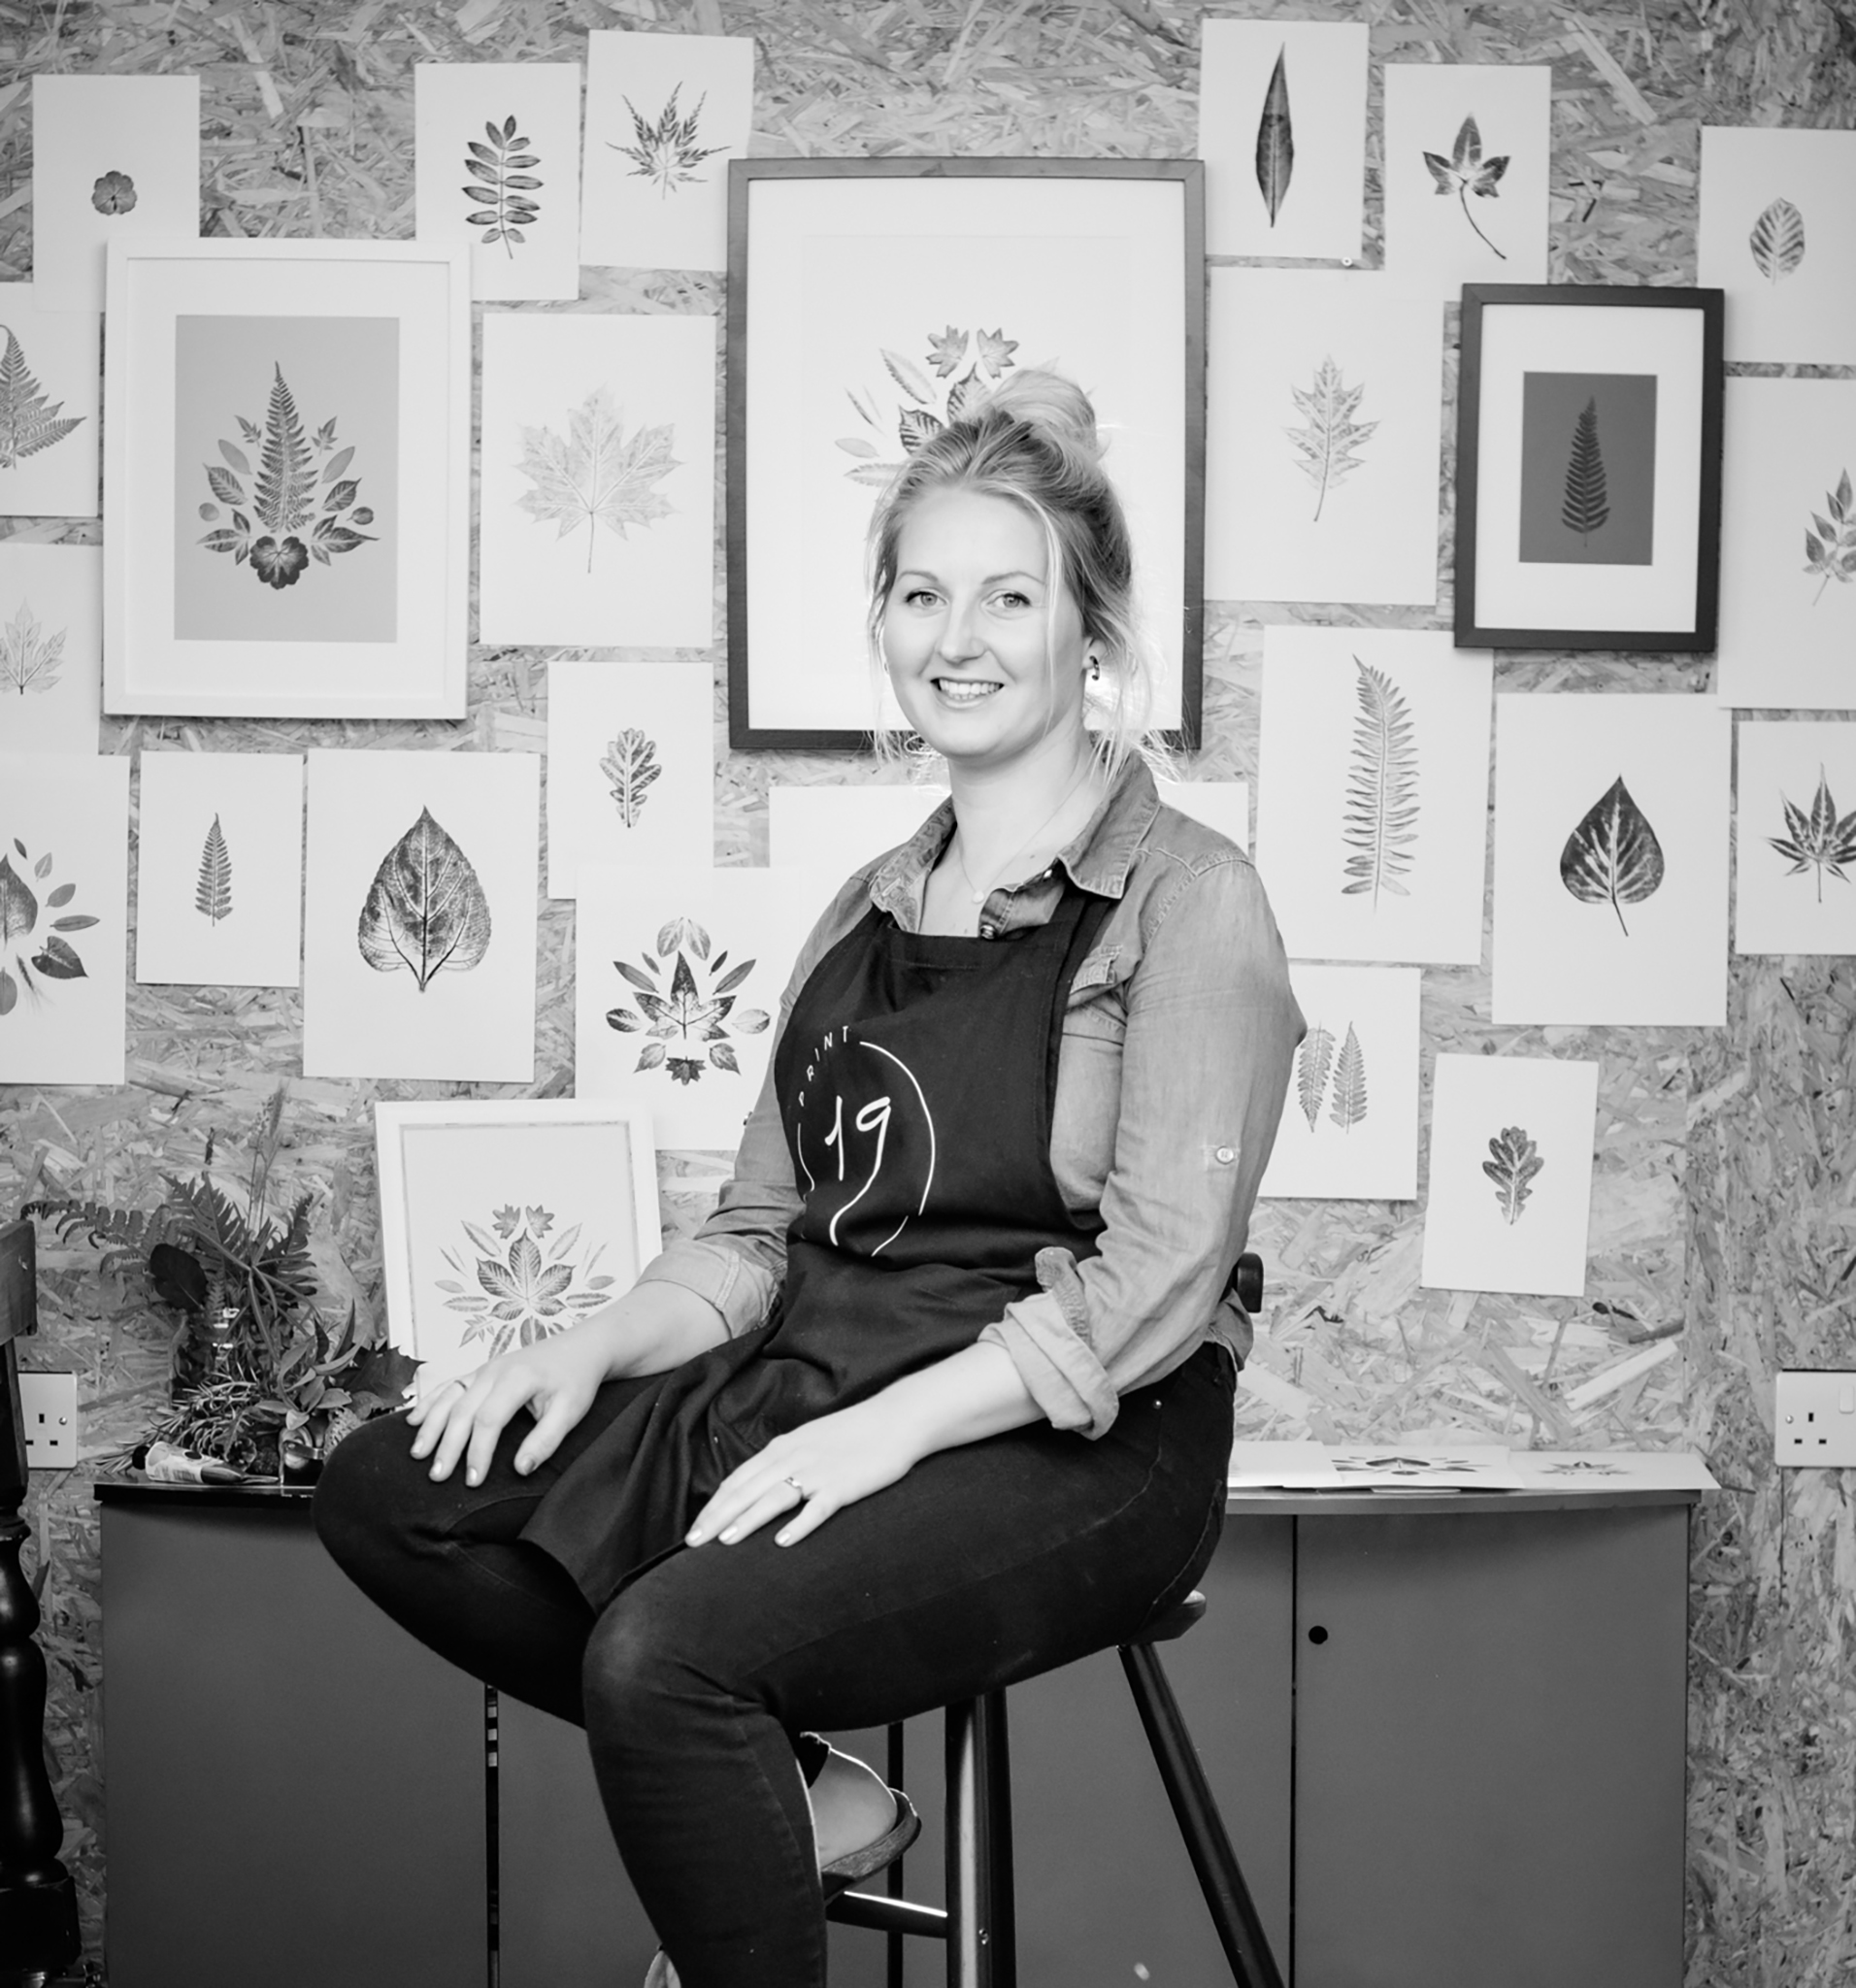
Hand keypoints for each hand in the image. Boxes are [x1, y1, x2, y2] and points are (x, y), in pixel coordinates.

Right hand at [406, 1325, 612, 1487]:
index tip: (472, 1480)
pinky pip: (449, 1385)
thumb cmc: (576, 1380)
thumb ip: (547, 1440)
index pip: (489, 1419)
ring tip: (417, 1454)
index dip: (478, 1452)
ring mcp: (485, 1369)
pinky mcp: (481, 1370)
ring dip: (430, 1425)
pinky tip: (413, 1420)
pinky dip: (429, 1402)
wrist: (582, 1347)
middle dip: (447, 1445)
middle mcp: (495, 1371)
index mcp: (518, 1379)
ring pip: (449, 1396)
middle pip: (462, 1410)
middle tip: (436, 1476)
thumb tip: (521, 1469)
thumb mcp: (571, 1411)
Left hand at [686, 1399, 922, 1549]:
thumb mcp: (809, 1441)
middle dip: (717, 1517)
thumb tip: (758, 1488)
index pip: (738, 1480)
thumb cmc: (852, 1433)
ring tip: (724, 1542)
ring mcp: (818, 1472)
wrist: (895, 1421)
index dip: (714, 1504)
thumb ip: (784, 1462)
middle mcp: (793, 1458)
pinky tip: (782, 1542)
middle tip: (692, 1542)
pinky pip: (816, 1508)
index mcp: (783, 1448)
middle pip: (747, 1490)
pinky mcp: (842, 1486)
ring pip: (773, 1498)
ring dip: (746, 1520)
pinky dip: (799, 1524)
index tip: (692, 1528)